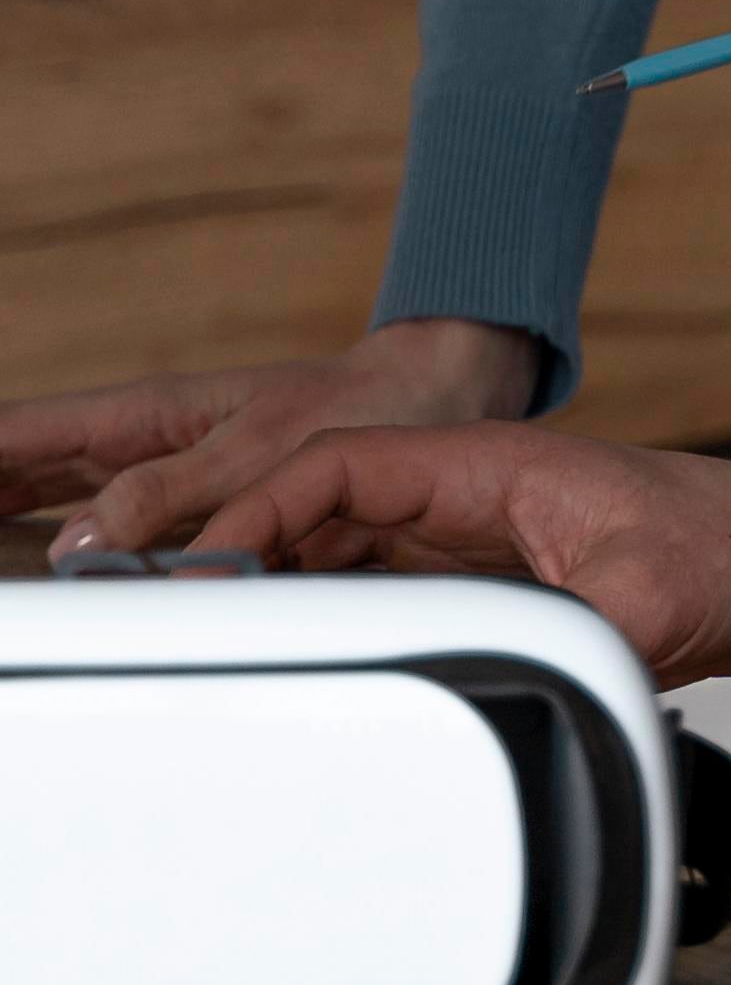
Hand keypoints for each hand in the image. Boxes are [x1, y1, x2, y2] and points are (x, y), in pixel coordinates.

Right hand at [0, 316, 541, 561]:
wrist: (433, 398)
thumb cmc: (357, 405)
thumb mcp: (261, 446)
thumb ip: (169, 495)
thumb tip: (72, 544)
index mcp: (142, 417)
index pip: (19, 435)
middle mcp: (140, 445)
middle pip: (20, 472)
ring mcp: (164, 478)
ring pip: (58, 509)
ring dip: (9, 532)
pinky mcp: (196, 513)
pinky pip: (118, 542)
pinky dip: (77, 561)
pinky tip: (53, 586)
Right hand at [189, 425, 730, 686]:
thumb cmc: (730, 547)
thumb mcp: (655, 597)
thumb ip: (577, 627)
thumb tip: (514, 668)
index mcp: (491, 465)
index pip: (343, 466)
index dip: (259, 511)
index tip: (203, 570)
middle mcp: (467, 493)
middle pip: (317, 507)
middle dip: (236, 551)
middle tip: (170, 619)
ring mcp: (467, 538)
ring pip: (335, 549)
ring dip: (270, 585)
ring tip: (202, 643)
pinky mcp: (480, 581)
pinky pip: (375, 590)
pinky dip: (321, 616)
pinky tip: (283, 658)